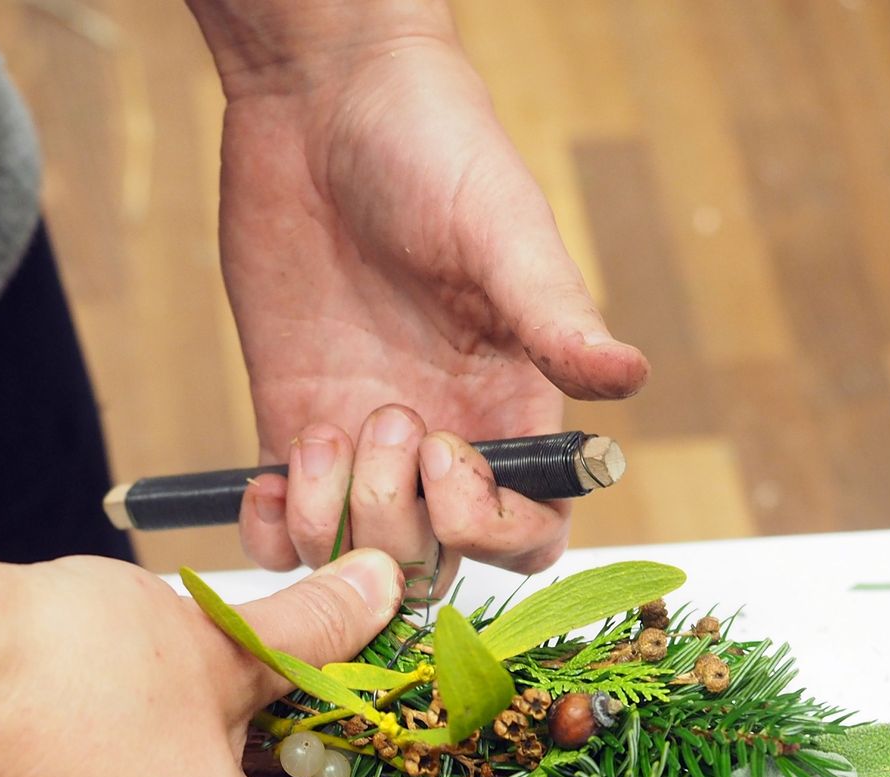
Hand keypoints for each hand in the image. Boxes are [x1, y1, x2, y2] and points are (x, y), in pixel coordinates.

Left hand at [210, 16, 647, 586]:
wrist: (323, 100)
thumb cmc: (433, 147)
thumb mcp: (503, 230)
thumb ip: (556, 318)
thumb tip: (627, 381)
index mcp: (513, 408)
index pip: (529, 534)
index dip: (489, 529)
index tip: (445, 458)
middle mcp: (444, 439)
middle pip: (437, 563)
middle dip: (401, 523)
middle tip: (378, 418)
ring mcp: (364, 442)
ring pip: (357, 558)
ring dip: (331, 526)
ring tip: (319, 435)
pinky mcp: (292, 426)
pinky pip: (284, 529)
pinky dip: (270, 531)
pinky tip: (262, 478)